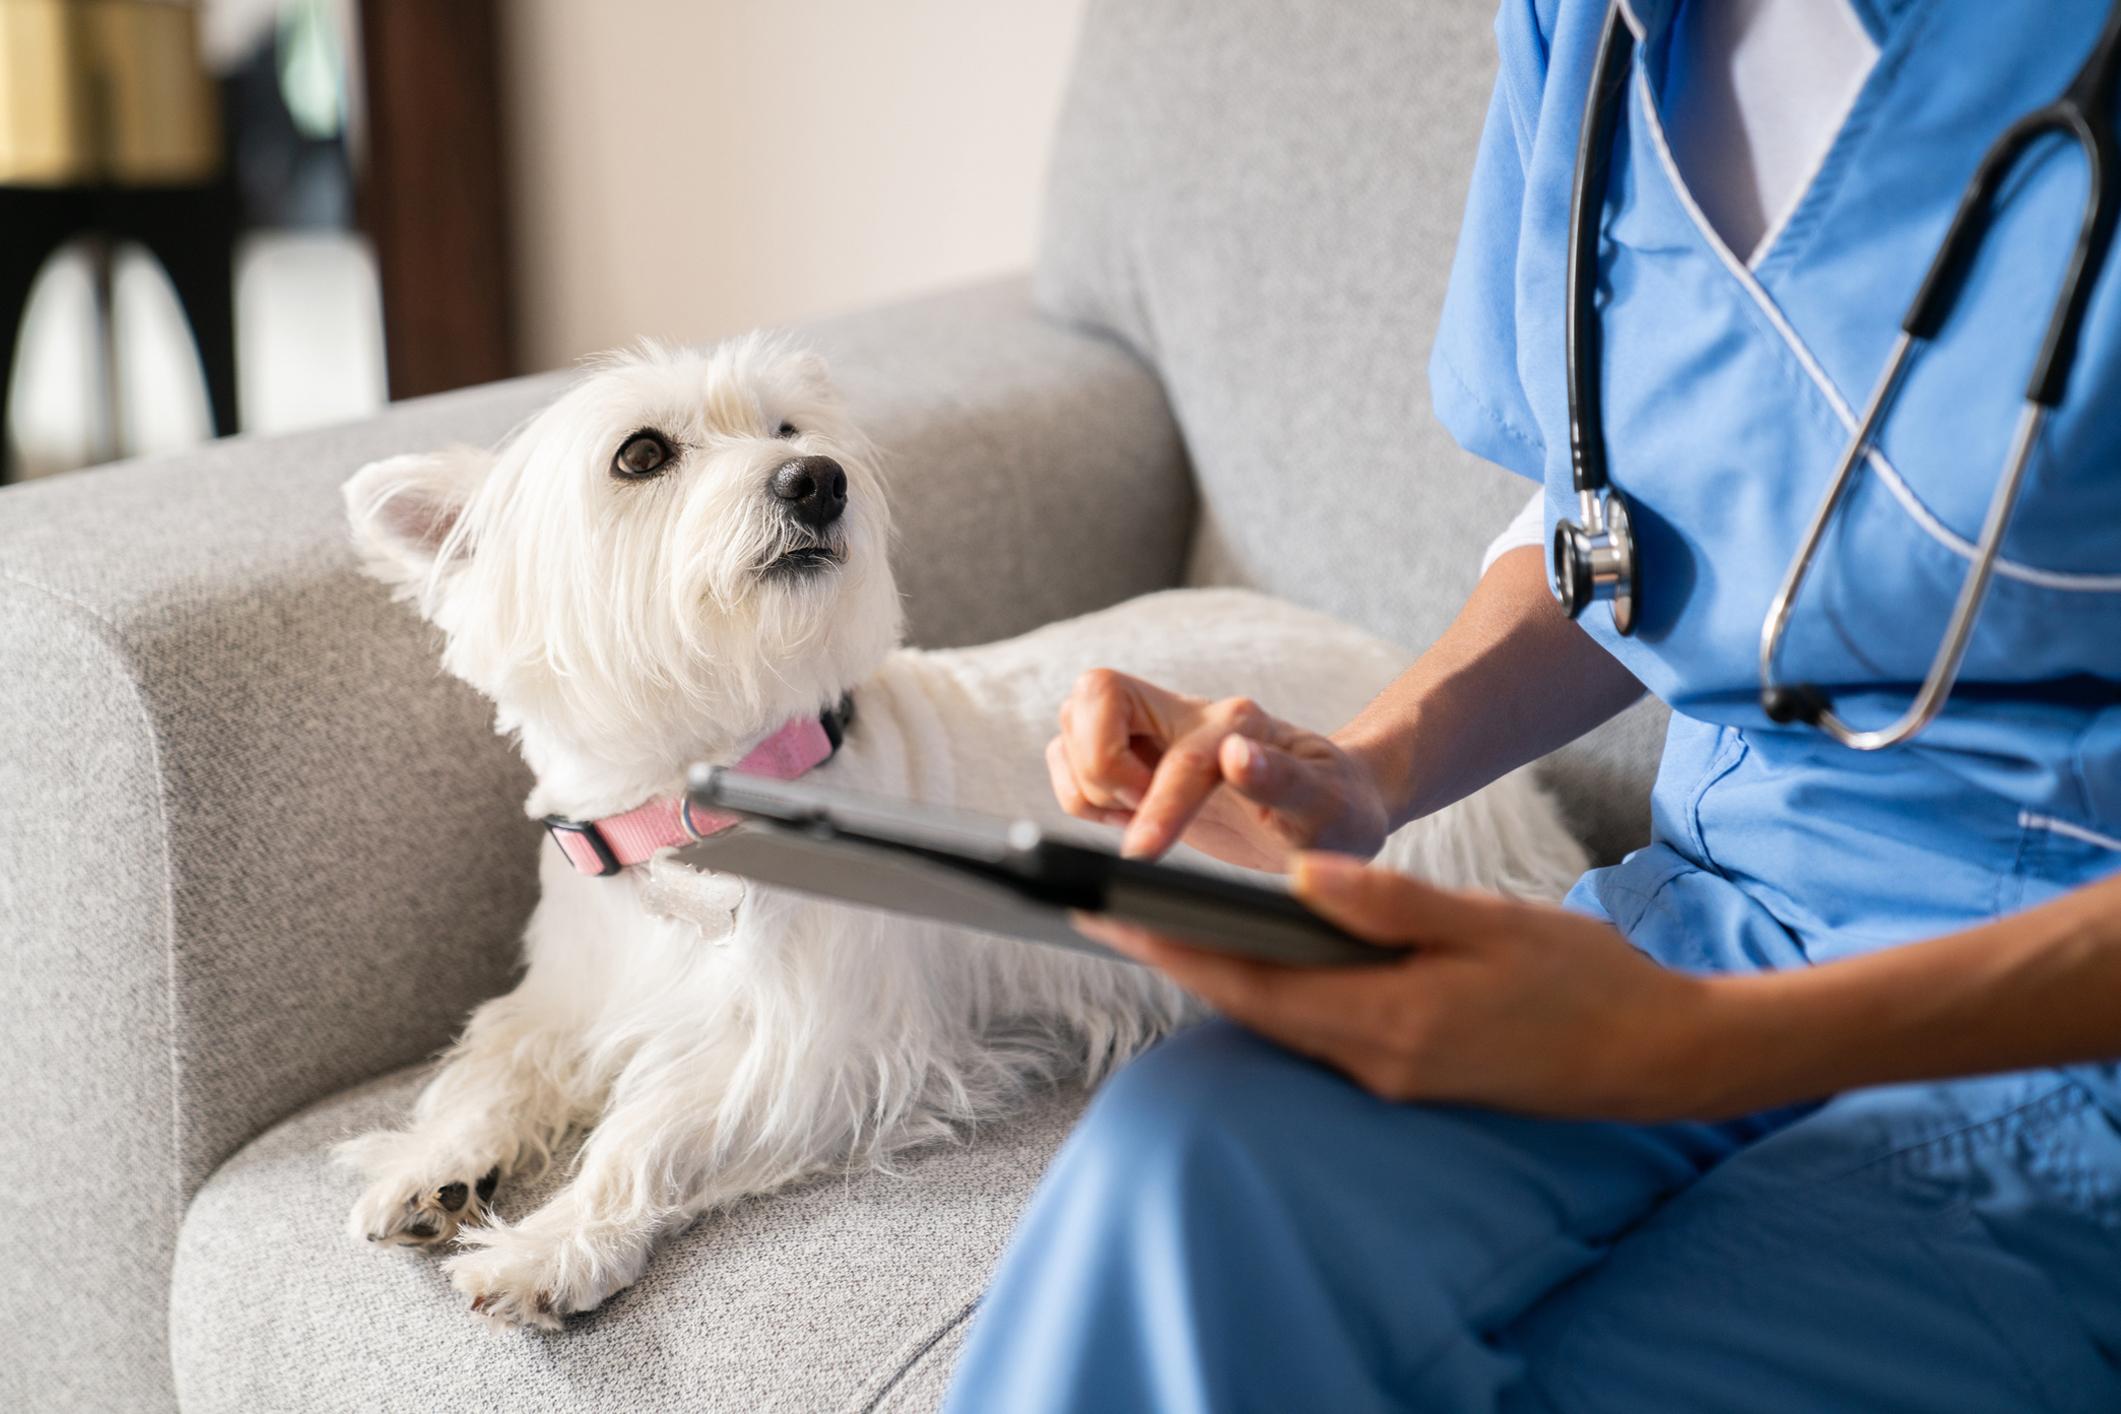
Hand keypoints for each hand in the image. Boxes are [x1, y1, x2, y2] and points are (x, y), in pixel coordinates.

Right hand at [1047, 669, 1392, 869]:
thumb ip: (1283, 780)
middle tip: (1136, 808)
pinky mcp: (1133, 758)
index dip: (1157, 805)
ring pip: (1071, 723)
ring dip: (1086, 780)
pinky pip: (1068, 757)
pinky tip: (1124, 816)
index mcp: (1235, 724)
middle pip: (1096, 691)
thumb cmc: (1333, 809)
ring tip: (1132, 814)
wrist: (1331, 806)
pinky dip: (1080, 792)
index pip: (1178, 756)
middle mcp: (1187, 715)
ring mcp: (1154, 732)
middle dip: (1099, 762)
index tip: (1143, 852)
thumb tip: (1238, 756)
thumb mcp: (1325, 805)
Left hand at [1076, 853, 1728, 1120]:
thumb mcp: (1489, 922)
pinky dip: (1271, 992)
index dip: (1170, 946)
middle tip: (1098, 911)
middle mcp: (1374, 1061)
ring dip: (1217, 976)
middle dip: (1172, 958)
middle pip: (1247, 1008)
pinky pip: (1316, 1031)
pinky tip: (1254, 958)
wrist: (1659, 1056)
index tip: (1104, 910)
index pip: (1249, 984)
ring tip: (1156, 923)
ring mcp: (1391, 1075)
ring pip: (1278, 1022)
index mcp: (1386, 1021)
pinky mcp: (1409, 1073)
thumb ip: (1391, 904)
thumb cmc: (1583, 980)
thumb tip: (1298, 880)